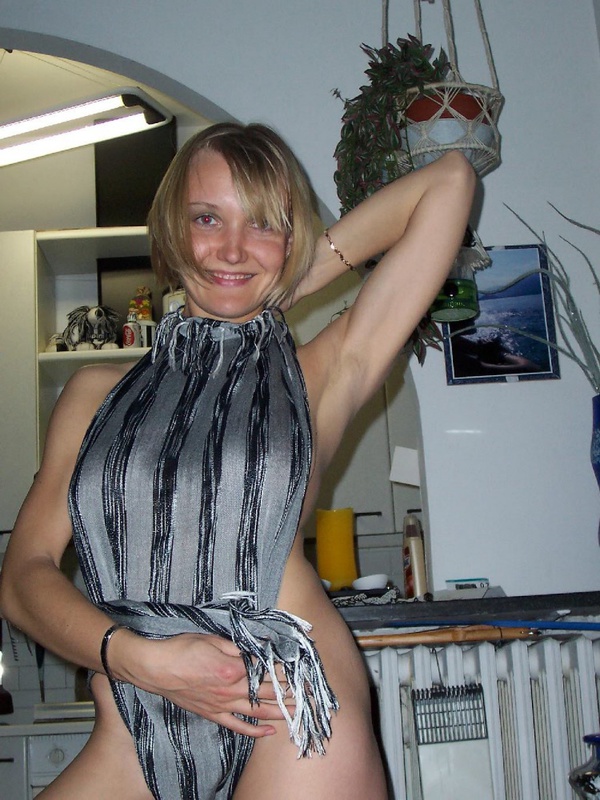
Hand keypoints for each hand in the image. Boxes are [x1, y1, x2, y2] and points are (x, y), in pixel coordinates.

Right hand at [121, 632, 292, 737]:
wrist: (155, 667)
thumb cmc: (181, 649)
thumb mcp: (212, 639)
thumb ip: (238, 645)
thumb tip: (259, 646)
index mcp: (232, 667)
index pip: (266, 669)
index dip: (284, 669)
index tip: (301, 668)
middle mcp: (230, 689)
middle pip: (267, 692)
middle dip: (289, 692)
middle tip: (309, 693)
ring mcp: (221, 704)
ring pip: (257, 711)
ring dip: (280, 712)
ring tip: (299, 712)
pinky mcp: (212, 714)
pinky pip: (237, 725)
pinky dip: (254, 730)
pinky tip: (270, 731)